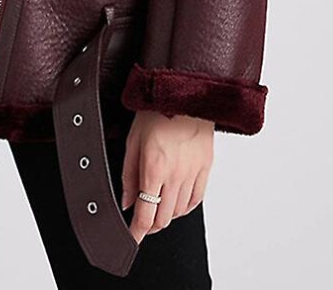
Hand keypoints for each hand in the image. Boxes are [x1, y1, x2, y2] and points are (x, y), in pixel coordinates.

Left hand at [120, 110, 213, 241]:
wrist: (184, 94)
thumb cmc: (156, 112)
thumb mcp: (133, 140)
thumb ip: (128, 174)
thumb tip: (127, 201)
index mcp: (154, 169)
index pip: (146, 214)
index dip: (137, 231)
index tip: (131, 238)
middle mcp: (175, 176)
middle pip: (163, 218)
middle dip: (150, 224)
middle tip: (142, 219)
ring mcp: (193, 174)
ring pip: (180, 212)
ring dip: (167, 215)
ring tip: (157, 207)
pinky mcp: (206, 169)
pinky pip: (196, 200)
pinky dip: (184, 207)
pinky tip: (176, 201)